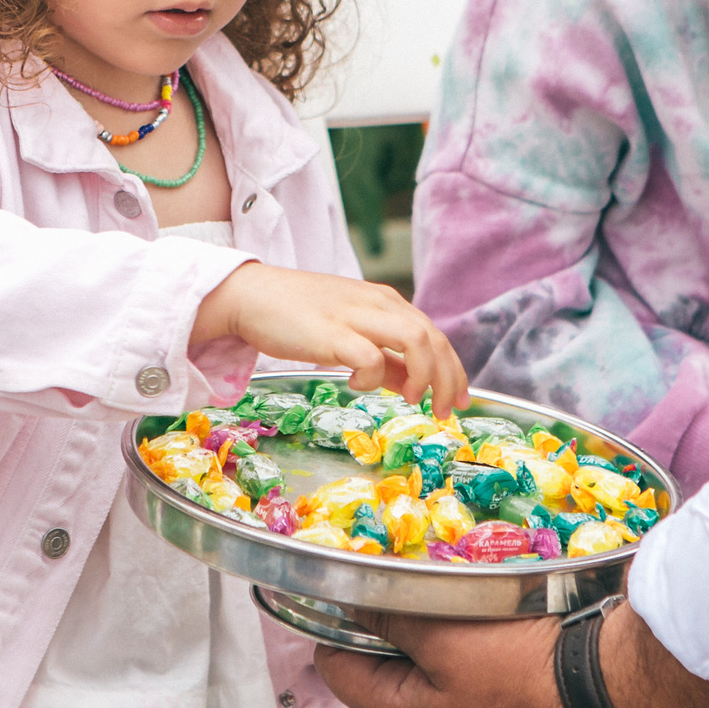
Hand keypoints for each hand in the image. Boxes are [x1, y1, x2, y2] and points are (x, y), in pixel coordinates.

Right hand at [192, 262, 468, 409]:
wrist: (251, 296)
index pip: (435, 334)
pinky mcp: (331, 332)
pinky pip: (370, 357)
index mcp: (386, 302)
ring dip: (422, 376)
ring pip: (415, 340)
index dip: (453, 370)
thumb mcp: (350, 331)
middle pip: (433, 338)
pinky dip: (372, 377)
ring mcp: (356, 316)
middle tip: (444, 412)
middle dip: (447, 379)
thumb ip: (382, 357)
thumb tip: (409, 385)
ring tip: (410, 400)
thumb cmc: (299, 316)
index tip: (457, 400)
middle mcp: (378, 304)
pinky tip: (355, 385)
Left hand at [317, 605, 708, 707]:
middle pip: (377, 653)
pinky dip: (459, 610)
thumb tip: (347, 599)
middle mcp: (428, 707)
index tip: (343, 577)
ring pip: (419, 642)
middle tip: (395, 563)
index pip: (335, 667)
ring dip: (424, 605)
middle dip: (383, 609)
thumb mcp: (442, 637)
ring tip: (438, 567)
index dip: (331, 619)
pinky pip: (457, 637)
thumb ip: (388, 617)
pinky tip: (473, 581)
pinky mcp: (490, 676)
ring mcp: (459, 693)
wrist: (599, 671)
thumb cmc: (517, 664)